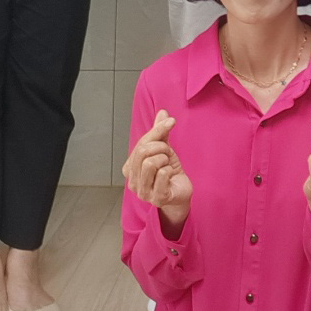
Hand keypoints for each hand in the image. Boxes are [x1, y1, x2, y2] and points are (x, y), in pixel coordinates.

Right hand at [123, 109, 192, 226]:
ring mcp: (143, 192)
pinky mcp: (157, 198)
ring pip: (150, 163)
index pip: (140, 144)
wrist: (181, 191)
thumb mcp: (163, 148)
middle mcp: (132, 182)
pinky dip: (170, 170)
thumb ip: (160, 132)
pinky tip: (171, 175)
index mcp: (129, 168)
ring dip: (164, 159)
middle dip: (161, 147)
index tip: (171, 122)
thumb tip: (163, 112)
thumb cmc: (168, 171)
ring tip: (168, 164)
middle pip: (143, 152)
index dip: (156, 132)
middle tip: (168, 152)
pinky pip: (162, 174)